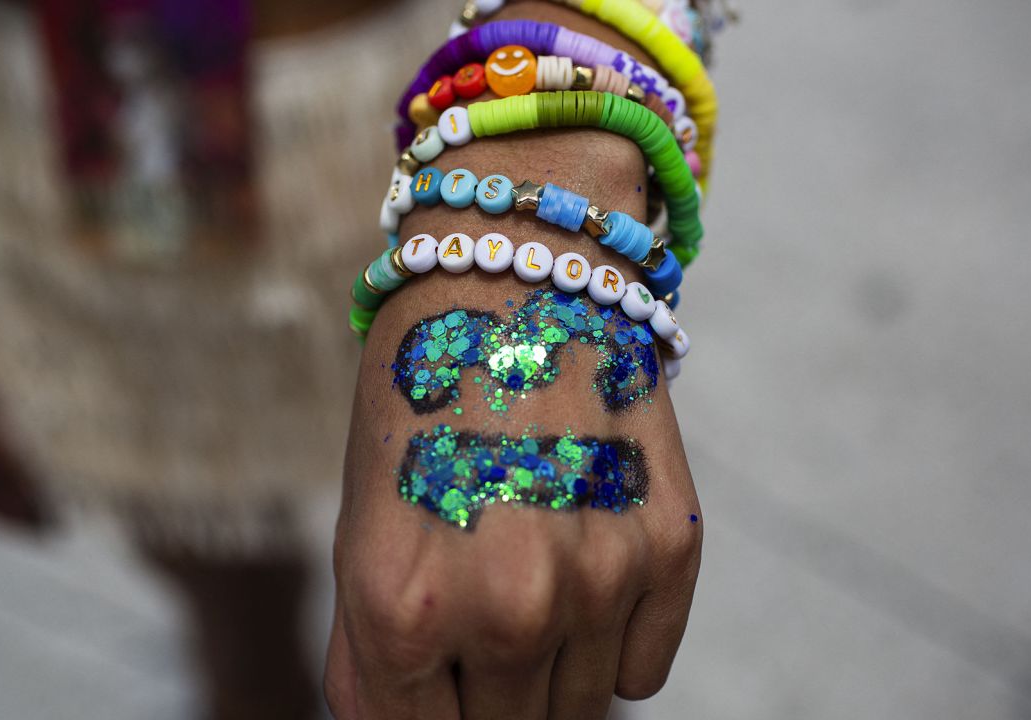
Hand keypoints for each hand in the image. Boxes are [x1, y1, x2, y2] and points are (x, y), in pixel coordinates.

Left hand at [325, 276, 702, 718]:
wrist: (517, 278)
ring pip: (578, 713)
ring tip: (528, 580)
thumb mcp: (361, 525)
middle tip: (478, 619)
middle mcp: (504, 607)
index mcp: (401, 606)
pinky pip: (643, 672)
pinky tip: (584, 573)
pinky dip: (613, 648)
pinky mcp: (669, 548)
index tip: (436, 683)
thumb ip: (372, 654)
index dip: (422, 717)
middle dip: (482, 698)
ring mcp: (597, 581)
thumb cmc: (420, 402)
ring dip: (548, 674)